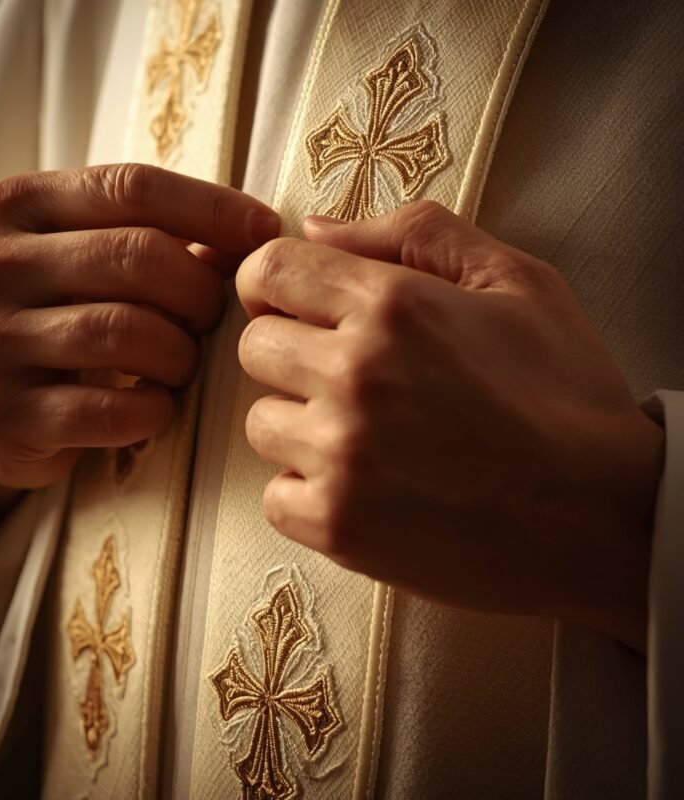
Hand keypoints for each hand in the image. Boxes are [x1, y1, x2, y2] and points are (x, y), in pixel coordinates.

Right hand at [0, 163, 278, 519]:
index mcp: (17, 207)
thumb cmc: (51, 320)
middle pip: (138, 257)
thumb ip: (151, 238)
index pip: (134, 187)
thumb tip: (251, 235)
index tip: (265, 230)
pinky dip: (154, 410)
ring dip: (181, 355)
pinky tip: (156, 405)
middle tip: (210, 319)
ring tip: (182, 364)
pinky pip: (110, 410)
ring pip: (126, 331)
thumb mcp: (80, 260)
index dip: (214, 208)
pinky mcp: (2, 414)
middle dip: (200, 292)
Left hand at [236, 200, 662, 653]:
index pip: (268, 272)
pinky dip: (308, 493)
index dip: (273, 285)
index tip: (295, 307)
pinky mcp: (339, 526)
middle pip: (254, 348)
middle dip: (291, 355)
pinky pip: (275, 497)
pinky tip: (364, 489)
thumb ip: (414, 236)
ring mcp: (343, 456)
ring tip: (368, 440)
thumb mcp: (516, 283)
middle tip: (348, 378)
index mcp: (394, 306)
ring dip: (301, 428)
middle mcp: (356, 376)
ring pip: (261, 424)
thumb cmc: (565, 397)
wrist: (602, 517)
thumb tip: (314, 229)